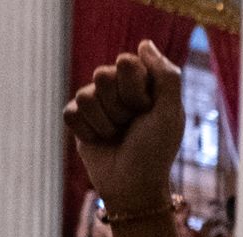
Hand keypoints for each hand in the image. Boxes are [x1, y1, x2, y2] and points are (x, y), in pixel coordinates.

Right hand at [64, 41, 186, 211]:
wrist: (133, 186)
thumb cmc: (155, 151)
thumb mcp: (170, 113)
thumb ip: (166, 75)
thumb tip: (143, 44)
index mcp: (142, 82)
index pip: (126, 63)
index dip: (135, 90)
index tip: (148, 110)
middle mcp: (118, 88)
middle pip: (102, 75)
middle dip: (119, 107)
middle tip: (131, 125)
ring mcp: (97, 102)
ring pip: (85, 95)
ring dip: (104, 123)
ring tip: (117, 136)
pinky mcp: (78, 119)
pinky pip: (71, 113)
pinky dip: (88, 132)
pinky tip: (100, 142)